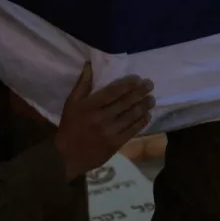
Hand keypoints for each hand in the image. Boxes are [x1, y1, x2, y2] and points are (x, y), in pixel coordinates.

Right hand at [53, 63, 154, 181]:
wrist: (68, 155)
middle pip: (124, 103)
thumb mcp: (71, 103)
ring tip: (152, 99)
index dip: (127, 84)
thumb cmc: (70, 126)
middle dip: (139, 93)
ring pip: (131, 117)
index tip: (138, 78)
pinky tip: (147, 116)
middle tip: (150, 85)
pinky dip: (141, 123)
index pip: (112, 92)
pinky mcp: (115, 144)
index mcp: (90, 106)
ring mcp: (110, 132)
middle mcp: (101, 118)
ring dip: (143, 107)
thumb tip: (90, 65)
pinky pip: (132, 131)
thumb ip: (82, 84)